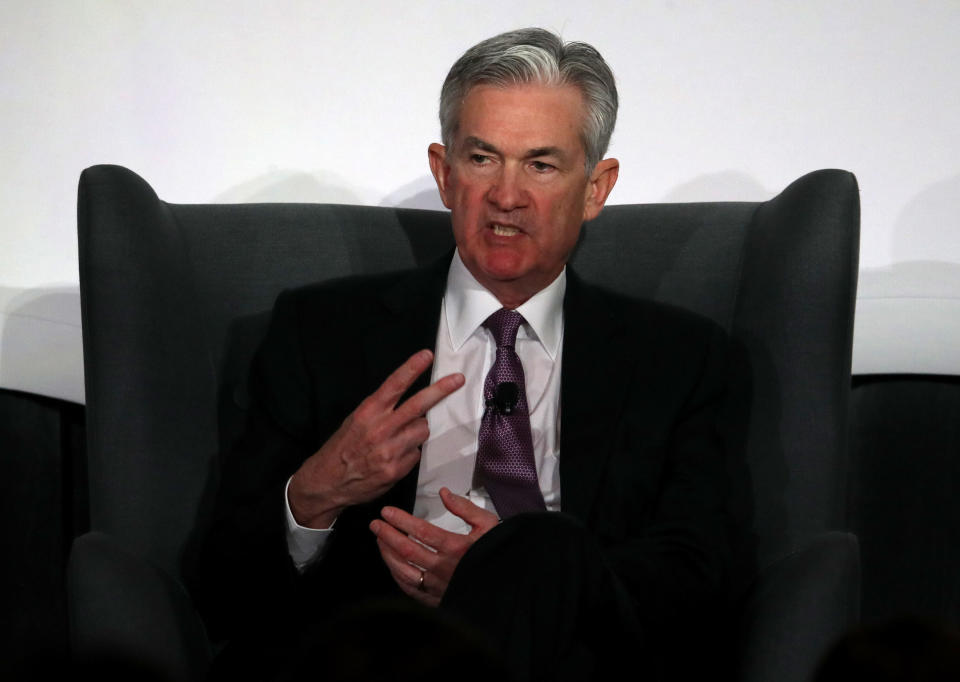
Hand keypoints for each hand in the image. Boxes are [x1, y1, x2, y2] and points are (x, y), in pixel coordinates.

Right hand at [288, 350, 463, 528]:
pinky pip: (416, 454)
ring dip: (417, 431)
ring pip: (422, 430)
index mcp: (368, 412)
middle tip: (458, 379)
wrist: (328, 482)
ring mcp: (390, 450)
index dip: (412, 368)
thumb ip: (382, 411)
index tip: (427, 355)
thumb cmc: (343, 447)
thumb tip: (412, 405)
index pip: (394, 385)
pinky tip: (394, 457)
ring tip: (400, 437)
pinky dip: (410, 453)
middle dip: (441, 390)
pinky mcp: (396, 470)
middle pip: (418, 405)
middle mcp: (380, 429)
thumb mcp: (356, 421)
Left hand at [370, 487, 499, 605]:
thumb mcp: (488, 523)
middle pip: (407, 550)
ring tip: (379, 541)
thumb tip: (443, 493)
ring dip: (388, 554)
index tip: (387, 512)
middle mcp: (444, 568)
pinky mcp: (436, 599)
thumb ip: (465, 507)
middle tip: (375, 524)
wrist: (507, 584)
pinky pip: (410, 588)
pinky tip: (392, 565)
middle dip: (387, 535)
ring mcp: (438, 586)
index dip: (400, 520)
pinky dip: (397, 575)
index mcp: (456, 547)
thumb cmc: (498, 551)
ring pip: (404, 571)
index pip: (420, 531)